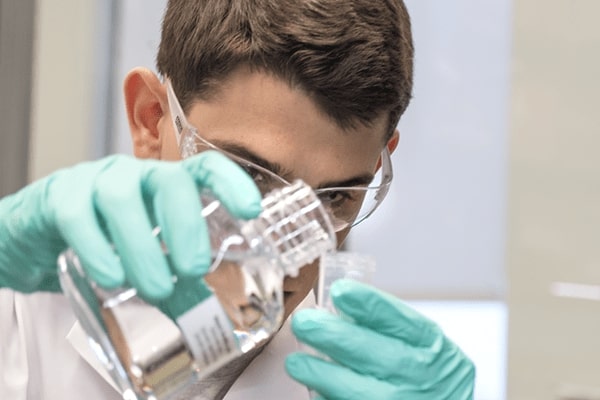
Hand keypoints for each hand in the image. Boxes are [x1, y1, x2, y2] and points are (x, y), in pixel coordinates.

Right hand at [0, 151, 260, 301]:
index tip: (251, 211)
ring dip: (143, 245)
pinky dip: (99, 248)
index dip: (231, 183)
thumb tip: (205, 315)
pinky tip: (111, 277)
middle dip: (186, 225)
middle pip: (168, 180)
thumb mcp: (144, 259)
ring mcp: (95, 181)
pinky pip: (78, 215)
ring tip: (155, 287)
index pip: (204, 168)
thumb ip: (171, 280)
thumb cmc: (101, 243)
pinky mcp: (58, 197)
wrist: (35, 239)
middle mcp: (135, 176)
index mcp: (164, 186)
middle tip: (194, 269)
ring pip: (121, 197)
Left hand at [285, 279, 474, 398]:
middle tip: (304, 322)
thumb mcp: (423, 342)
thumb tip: (336, 307)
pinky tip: (314, 389)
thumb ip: (386, 326)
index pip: (396, 317)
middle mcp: (417, 372)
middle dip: (332, 335)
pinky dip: (329, 397)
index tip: (339, 291)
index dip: (366, 302)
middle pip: (371, 351)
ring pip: (355, 389)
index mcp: (428, 342)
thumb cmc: (430, 373)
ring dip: (321, 374)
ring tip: (296, 362)